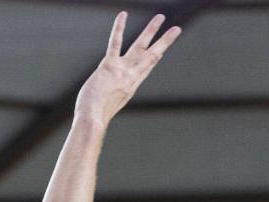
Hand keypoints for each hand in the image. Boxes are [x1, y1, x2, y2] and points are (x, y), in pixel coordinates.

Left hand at [75, 12, 180, 127]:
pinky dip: (119, 28)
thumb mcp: (106, 107)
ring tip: (160, 17)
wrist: (93, 120)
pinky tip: (123, 15)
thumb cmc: (94, 118)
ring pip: (141, 46)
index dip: (155, 58)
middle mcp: (131, 77)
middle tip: (176, 29)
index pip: (146, 69)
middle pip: (152, 56)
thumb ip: (108, 99)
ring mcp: (122, 70)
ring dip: (151, 30)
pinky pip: (116, 43)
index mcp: (131, 87)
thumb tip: (100, 103)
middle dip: (164, 41)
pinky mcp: (110, 66)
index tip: (162, 50)